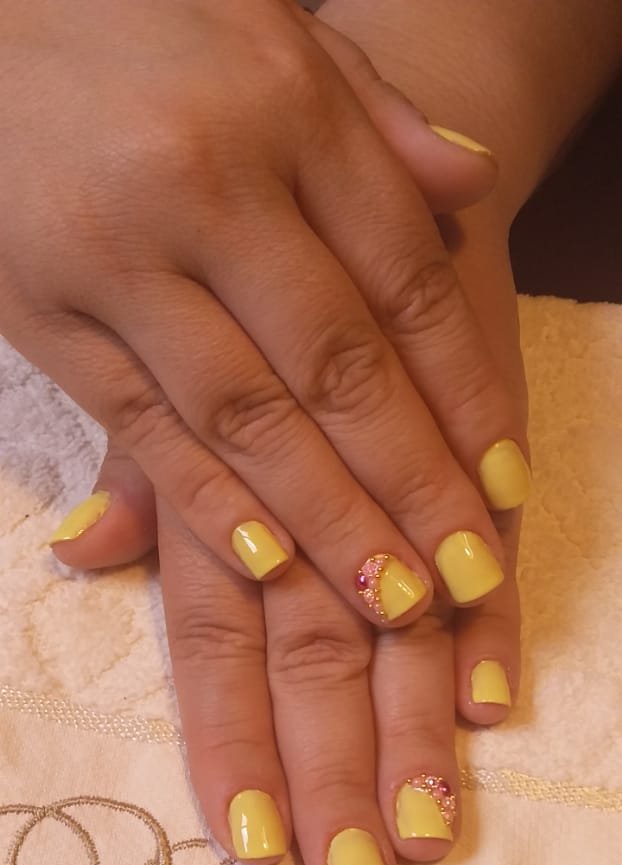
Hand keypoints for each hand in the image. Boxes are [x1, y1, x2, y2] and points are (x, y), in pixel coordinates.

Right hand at [2, 0, 527, 632]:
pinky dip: (207, 502)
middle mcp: (205, 186)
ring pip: (244, 414)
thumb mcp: (278, 30)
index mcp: (285, 111)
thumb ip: (377, 118)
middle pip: (335, 364)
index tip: (504, 480)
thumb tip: (472, 185)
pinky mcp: (43, 314)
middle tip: (462, 574)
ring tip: (390, 599)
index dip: (462, 392)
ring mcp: (118, 257)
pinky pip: (140, 425)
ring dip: (326, 518)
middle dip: (409, 482)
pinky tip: (269, 564)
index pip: (403, 280)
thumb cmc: (145, 27)